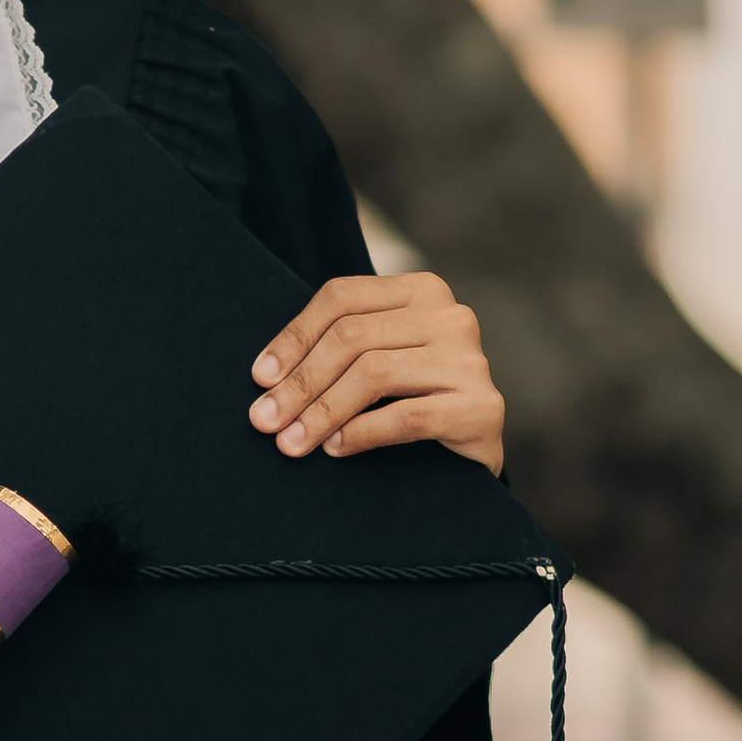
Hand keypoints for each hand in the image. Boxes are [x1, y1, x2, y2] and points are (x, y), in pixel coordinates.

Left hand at [248, 272, 504, 476]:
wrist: (472, 450)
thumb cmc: (412, 398)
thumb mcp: (376, 358)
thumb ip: (337, 349)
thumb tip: (266, 378)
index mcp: (422, 290)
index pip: (342, 298)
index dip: (294, 337)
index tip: (260, 378)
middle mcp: (451, 316)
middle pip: (353, 337)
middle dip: (300, 382)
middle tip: (265, 420)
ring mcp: (470, 360)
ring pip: (374, 374)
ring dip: (322, 412)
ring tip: (293, 441)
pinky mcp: (481, 407)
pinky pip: (407, 416)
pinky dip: (361, 433)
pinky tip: (335, 447)